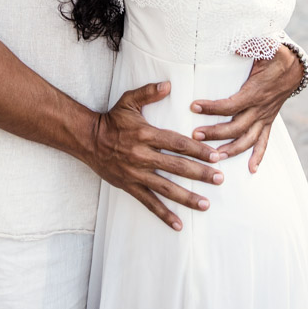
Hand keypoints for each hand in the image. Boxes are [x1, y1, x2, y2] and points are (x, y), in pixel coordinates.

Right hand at [87, 81, 224, 231]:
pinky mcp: (129, 186)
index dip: (198, 149)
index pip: (178, 143)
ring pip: (166, 188)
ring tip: (206, 204)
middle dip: (200, 173)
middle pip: (177, 166)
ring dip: (187, 197)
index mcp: (146, 134)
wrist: (88, 140)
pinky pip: (148, 203)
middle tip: (220, 178)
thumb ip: (149, 92)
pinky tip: (178, 224)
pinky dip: (164, 214)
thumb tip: (168, 84)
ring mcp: (136, 173)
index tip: (215, 155)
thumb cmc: (112, 119)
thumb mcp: (128, 101)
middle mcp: (142, 155)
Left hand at [190, 45, 301, 172]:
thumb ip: (251, 46)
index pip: (231, 105)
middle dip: (215, 133)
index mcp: (256, 91)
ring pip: (248, 139)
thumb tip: (236, 47)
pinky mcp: (269, 120)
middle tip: (195, 135)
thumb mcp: (266, 46)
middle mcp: (261, 108)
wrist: (295, 67)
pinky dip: (259, 156)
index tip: (194, 106)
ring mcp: (265, 116)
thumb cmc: (276, 55)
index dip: (212, 108)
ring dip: (232, 150)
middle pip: (236, 127)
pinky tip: (251, 170)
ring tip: (214, 157)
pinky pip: (265, 141)